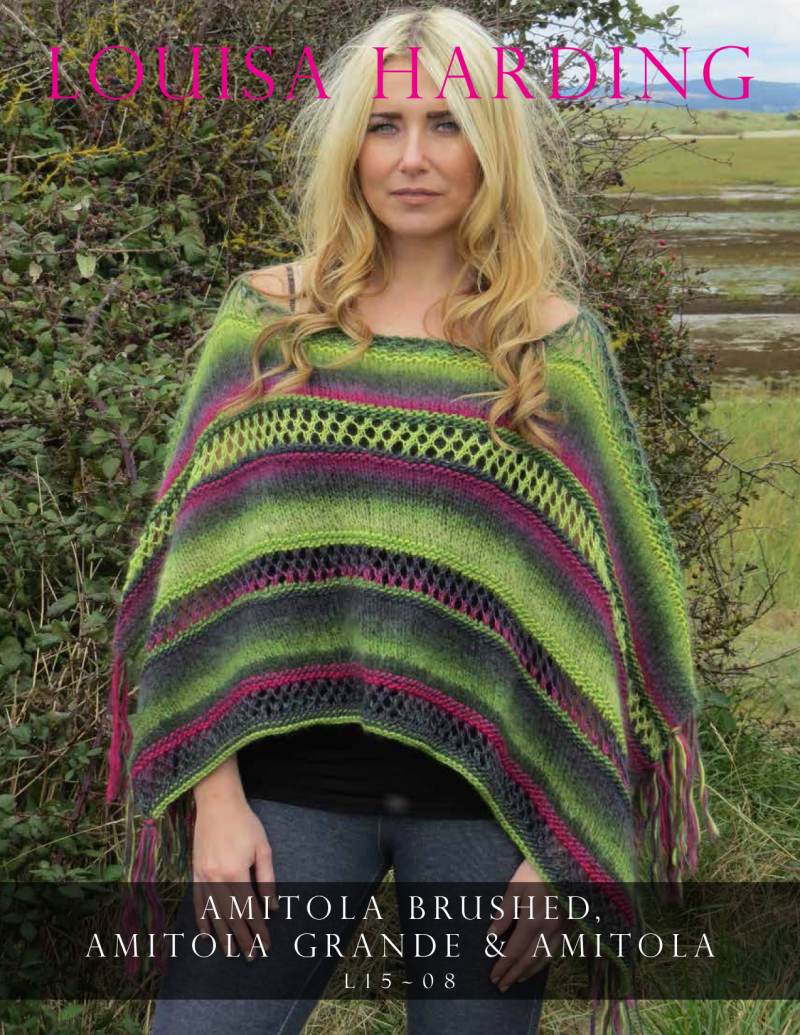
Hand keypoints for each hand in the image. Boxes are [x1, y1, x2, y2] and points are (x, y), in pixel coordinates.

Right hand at [192, 796, 276, 960]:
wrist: (217, 804)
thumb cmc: (244, 823)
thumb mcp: (262, 848)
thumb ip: (267, 879)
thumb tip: (272, 906)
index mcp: (236, 872)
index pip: (249, 909)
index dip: (258, 929)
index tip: (266, 944)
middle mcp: (217, 878)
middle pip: (231, 917)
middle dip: (242, 939)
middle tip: (251, 957)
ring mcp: (203, 877)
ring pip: (213, 914)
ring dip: (222, 936)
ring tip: (230, 953)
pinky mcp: (195, 872)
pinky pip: (198, 902)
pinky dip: (202, 920)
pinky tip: (207, 935)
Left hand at [487, 858, 569, 991]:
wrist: (567, 860)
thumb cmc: (537, 870)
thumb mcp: (516, 886)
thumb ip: (505, 912)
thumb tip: (491, 935)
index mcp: (533, 921)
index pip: (514, 951)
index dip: (503, 965)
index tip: (493, 976)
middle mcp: (549, 930)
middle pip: (529, 959)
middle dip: (514, 974)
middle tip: (502, 986)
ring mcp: (562, 929)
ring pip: (545, 958)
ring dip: (530, 971)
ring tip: (518, 979)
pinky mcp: (570, 926)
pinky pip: (556, 950)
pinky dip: (545, 961)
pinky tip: (539, 963)